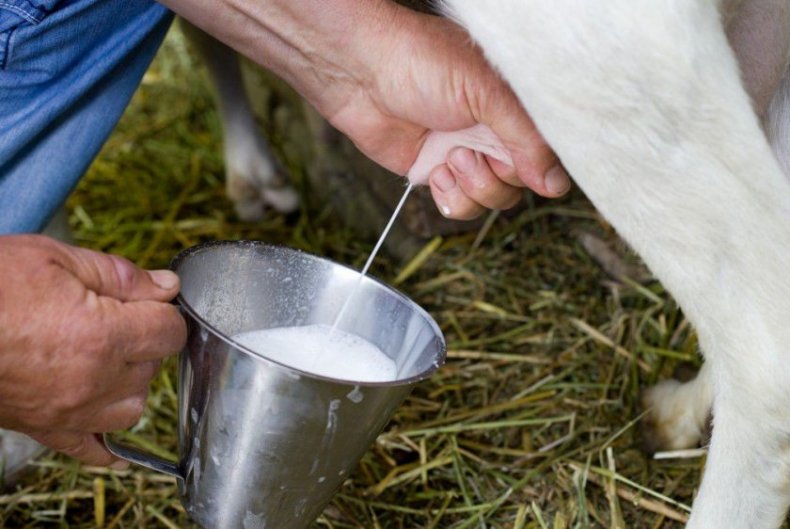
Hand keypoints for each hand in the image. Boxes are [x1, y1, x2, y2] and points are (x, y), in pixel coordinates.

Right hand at [0, 235, 185, 465]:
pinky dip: (106, 446)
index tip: (150, 303)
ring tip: (106, 359)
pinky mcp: (43, 427)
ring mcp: (68, 410)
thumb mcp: (55, 258)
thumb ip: (120, 275)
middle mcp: (93, 380)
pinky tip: (116, 443)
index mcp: (103, 335)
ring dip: (129, 384)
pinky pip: (89, 450)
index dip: (164, 312)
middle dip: (143, 341)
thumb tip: (166, 286)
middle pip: (152, 368)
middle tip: (116, 320)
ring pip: (131, 408)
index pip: (170, 332)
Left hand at [325, 8, 570, 218]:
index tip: (513, 160)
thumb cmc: (422, 62)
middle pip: (520, 185)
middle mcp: (495, 134)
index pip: (548, 155)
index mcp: (516, 108)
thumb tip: (555, 184)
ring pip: (492, 200)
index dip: (535, 167)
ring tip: (449, 158)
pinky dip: (451, 198)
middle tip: (468, 151)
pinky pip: (460, 206)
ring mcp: (467, 155)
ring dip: (472, 188)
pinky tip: (435, 171)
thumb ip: (527, 138)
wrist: (362, 73)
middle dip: (495, 177)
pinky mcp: (437, 173)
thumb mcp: (487, 93)